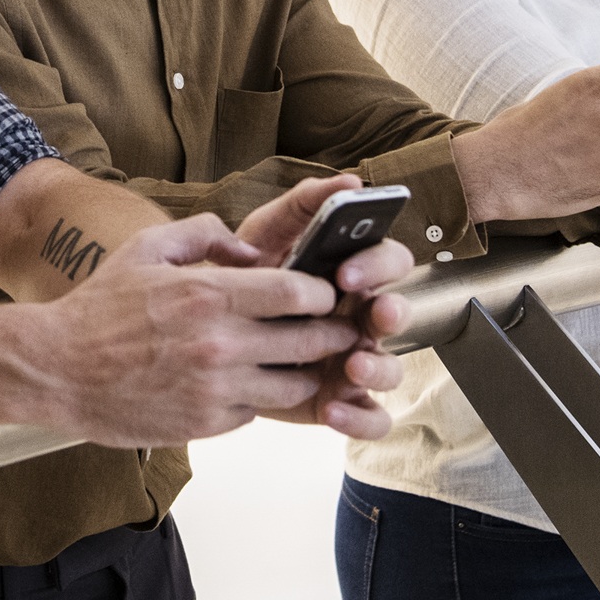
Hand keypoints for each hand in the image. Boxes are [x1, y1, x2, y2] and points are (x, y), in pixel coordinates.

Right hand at [28, 214, 379, 446]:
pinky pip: (256, 412)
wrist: (54, 368)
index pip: (298, 293)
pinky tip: (247, 383)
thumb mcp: (146, 248)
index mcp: (208, 295)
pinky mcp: (204, 424)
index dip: (322, 293)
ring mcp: (214, 389)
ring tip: (298, 361)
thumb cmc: (99, 307)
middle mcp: (218, 345)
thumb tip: (252, 250)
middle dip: (332, 334)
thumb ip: (205, 233)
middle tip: (337, 330)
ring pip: (294, 386)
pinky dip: (260, 398)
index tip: (323, 294)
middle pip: (311, 342)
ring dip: (304, 372)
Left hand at [228, 175, 411, 437]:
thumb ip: (304, 204)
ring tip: (351, 366)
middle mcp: (359, 317)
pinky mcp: (338, 400)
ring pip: (390, 368)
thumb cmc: (244, 276)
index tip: (346, 272)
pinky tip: (333, 410)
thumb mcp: (267, 232)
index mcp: (352, 274)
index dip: (376, 265)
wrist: (200, 331)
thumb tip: (349, 181)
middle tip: (373, 314)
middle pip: (398, 313)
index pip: (389, 262)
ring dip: (379, 366)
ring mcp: (352, 360)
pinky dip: (361, 417)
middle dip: (393, 313)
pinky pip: (370, 417)